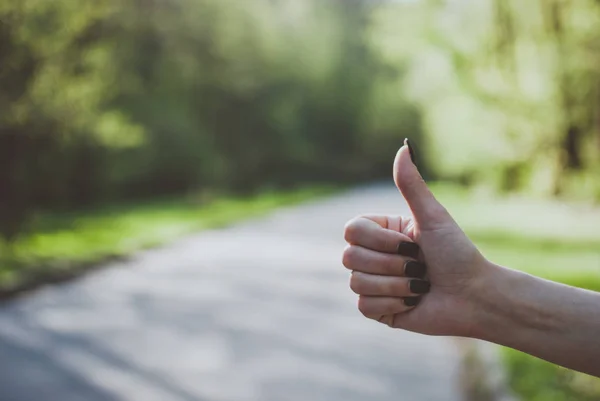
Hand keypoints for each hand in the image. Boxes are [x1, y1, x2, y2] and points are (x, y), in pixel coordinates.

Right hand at [342, 141, 489, 336]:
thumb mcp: (433, 216)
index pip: (351, 230)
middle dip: (391, 264)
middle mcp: (373, 255)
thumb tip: (404, 146)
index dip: (379, 240)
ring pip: (356, 282)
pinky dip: (392, 304)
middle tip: (419, 266)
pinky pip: (364, 306)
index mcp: (382, 232)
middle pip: (349, 257)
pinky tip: (412, 301)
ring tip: (419, 285)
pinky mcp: (377, 309)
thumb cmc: (457, 254)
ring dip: (396, 285)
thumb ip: (411, 185)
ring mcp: (373, 283)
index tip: (410, 243)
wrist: (474, 297)